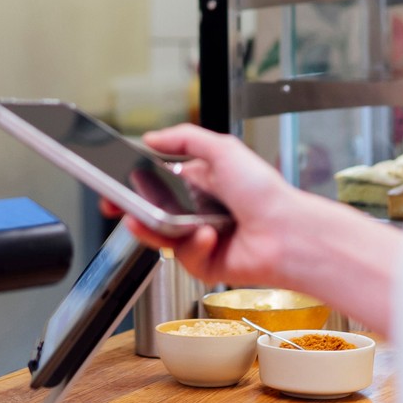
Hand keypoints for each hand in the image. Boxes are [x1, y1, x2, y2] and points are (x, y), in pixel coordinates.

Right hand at [114, 125, 311, 288]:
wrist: (287, 232)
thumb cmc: (265, 192)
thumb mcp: (224, 150)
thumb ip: (185, 138)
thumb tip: (152, 137)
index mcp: (203, 184)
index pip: (159, 183)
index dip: (136, 184)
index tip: (115, 182)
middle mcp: (200, 212)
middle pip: (154, 213)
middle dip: (132, 209)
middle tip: (114, 205)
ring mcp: (202, 240)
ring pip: (162, 238)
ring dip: (153, 229)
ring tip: (141, 221)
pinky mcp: (206, 264)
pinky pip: (184, 257)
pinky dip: (193, 247)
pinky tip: (208, 237)